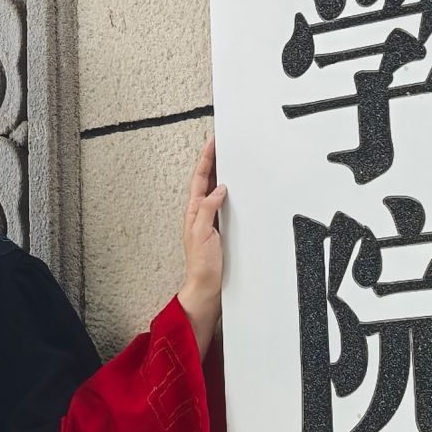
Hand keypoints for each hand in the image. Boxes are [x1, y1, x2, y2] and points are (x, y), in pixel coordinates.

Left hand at [177, 134, 224, 349]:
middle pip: (207, 181)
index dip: (206, 159)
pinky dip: (231, 194)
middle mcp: (201, 213)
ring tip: (229, 160)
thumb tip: (218, 189)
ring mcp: (211, 221)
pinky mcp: (221, 230)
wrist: (207, 289)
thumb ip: (208, 209)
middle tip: (222, 144)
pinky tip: (237, 191)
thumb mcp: (202, 233)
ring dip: (222, 175)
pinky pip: (226, 206)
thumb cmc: (202, 265)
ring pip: (216, 192)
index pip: (200, 178)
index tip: (213, 142)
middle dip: (214, 161)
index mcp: (194, 211)